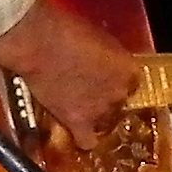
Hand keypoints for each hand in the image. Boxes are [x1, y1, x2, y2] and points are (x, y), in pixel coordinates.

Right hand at [0, 0, 132, 142]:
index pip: (134, 82)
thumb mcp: (98, 37)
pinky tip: (76, 131)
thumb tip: (105, 62)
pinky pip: (87, 141)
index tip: (108, 77)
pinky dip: (83, 139)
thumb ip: (108, 56)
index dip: (118, 80)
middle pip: (120, 102)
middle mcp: (119, 92)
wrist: (37, 41)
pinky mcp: (77, 122)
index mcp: (128, 69)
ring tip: (79, 106)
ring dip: (96, 117)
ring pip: (106, 122)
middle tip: (89, 89)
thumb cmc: (64, 30)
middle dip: (107, 97)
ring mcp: (100, 110)